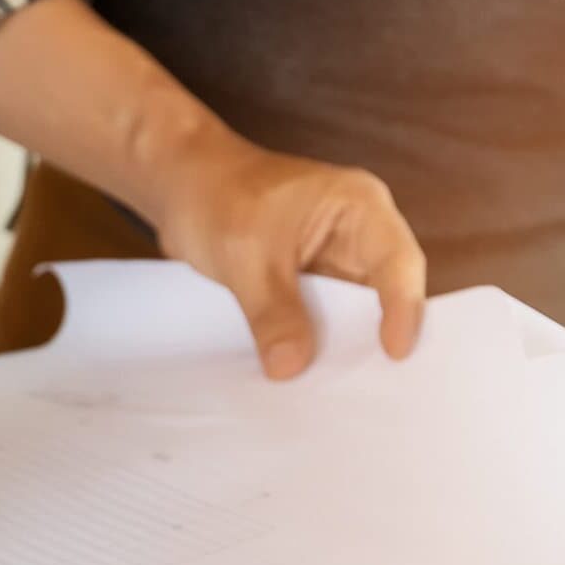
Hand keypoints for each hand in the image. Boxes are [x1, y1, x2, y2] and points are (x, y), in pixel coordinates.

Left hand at [0, 0, 425, 375]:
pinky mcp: (300, 263)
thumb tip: (294, 368)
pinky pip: (319, 309)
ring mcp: (328, 244)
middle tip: (373, 394)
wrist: (161, 169)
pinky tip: (303, 375)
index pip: (401, 269)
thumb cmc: (206, 198)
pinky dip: (313, 339)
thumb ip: (273, 315)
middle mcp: (354, 222)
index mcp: (358, 207)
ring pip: (348, 306)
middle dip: (373, 340)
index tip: (392, 361)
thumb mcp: (240, 260)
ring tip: (335, 395)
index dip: (402, 319)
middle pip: (381, 291)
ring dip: (339, 346)